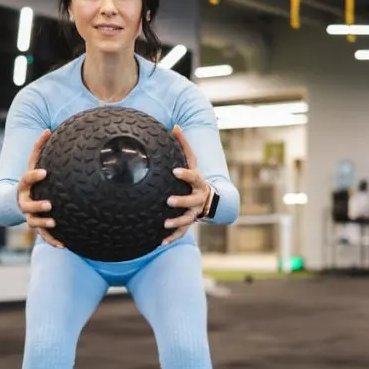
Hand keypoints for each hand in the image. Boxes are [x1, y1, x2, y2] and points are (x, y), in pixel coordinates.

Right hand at [18, 129, 64, 247]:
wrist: (19, 199)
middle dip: (37, 205)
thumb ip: (39, 148)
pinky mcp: (37, 227)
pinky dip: (52, 241)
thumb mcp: (34, 162)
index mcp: (25, 185)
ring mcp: (29, 215)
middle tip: (49, 204)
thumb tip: (48, 129)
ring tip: (54, 223)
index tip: (45, 172)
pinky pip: (43, 236)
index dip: (34, 176)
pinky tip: (63, 245)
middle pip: (28, 205)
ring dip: (43, 224)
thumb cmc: (33, 179)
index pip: (26, 179)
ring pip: (33, 222)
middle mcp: (25, 201)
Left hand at [163, 125, 211, 244]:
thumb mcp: (191, 161)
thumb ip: (183, 145)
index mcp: (197, 182)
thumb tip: (174, 126)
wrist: (207, 198)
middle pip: (191, 201)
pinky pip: (181, 232)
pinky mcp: (189, 223)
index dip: (185, 174)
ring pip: (187, 219)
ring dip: (177, 222)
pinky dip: (172, 237)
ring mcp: (194, 212)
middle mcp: (197, 198)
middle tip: (169, 200)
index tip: (175, 171)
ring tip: (165, 223)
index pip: (193, 176)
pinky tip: (161, 242)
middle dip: (182, 201)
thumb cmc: (194, 176)